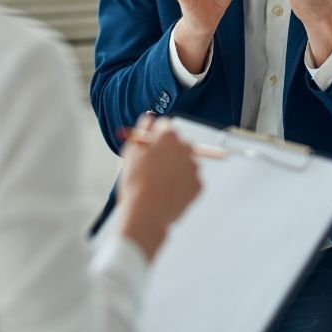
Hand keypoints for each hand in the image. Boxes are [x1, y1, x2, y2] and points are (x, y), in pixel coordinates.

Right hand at [117, 115, 202, 260]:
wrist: (146, 212)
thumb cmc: (136, 182)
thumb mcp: (132, 151)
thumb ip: (143, 129)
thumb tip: (150, 118)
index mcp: (168, 136)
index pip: (165, 127)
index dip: (155, 138)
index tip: (150, 148)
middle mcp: (185, 148)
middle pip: (179, 144)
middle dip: (169, 152)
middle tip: (155, 168)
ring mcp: (194, 167)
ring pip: (185, 163)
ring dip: (176, 169)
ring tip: (159, 184)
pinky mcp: (199, 185)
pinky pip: (190, 181)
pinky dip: (182, 186)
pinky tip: (168, 193)